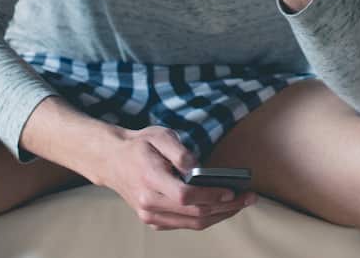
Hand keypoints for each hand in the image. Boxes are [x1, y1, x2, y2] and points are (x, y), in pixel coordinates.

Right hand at [97, 125, 256, 231]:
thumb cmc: (139, 146)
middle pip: (195, 214)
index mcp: (150, 180)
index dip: (211, 195)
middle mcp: (148, 203)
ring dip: (220, 215)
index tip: (231, 190)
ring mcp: (150, 216)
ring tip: (240, 203)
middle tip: (248, 197)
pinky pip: (185, 224)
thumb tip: (198, 167)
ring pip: (192, 224)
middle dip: (226, 207)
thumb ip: (179, 151)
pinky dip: (206, 218)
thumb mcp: (159, 135)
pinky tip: (220, 206)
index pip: (186, 196)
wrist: (112, 161)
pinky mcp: (153, 221)